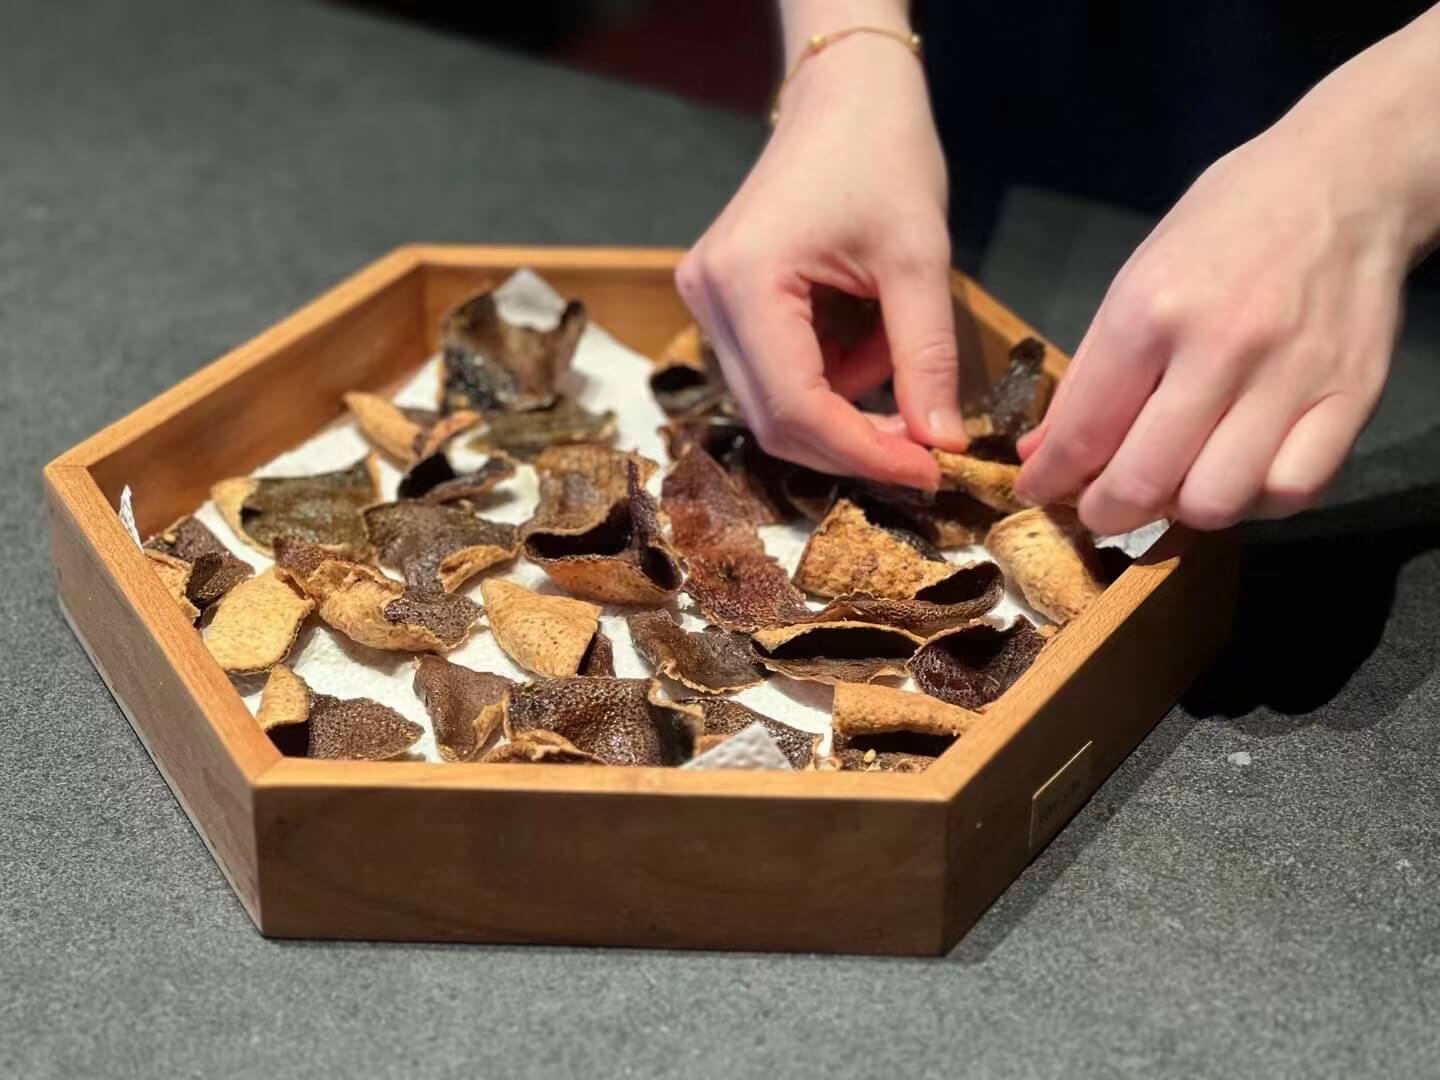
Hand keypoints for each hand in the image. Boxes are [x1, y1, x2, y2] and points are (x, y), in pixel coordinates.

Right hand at [676, 30, 956, 489]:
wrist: (845, 94)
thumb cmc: (883, 155)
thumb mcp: (918, 259)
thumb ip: (926, 358)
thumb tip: (940, 446)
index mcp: (744, 282)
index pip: (796, 407)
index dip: (863, 452)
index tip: (928, 470)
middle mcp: (708, 299)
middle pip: (775, 420)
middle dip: (852, 442)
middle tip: (923, 446)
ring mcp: (708, 302)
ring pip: (776, 403)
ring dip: (846, 405)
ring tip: (897, 349)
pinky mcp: (724, 303)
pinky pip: (776, 373)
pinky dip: (831, 376)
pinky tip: (864, 330)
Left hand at [1016, 11, 1439, 533]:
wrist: (1345, 178)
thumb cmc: (1227, 224)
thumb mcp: (1135, 279)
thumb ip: (1089, 375)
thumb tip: (1043, 452)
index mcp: (1152, 312)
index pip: (1084, 433)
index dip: (1050, 480)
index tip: (1038, 493)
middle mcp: (1221, 349)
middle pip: (1144, 483)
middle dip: (1104, 513)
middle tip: (1099, 508)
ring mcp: (1292, 377)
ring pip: (1217, 502)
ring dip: (1181, 512)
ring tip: (1173, 483)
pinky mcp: (1353, 396)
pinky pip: (1293, 491)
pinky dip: (1257, 500)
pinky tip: (1239, 474)